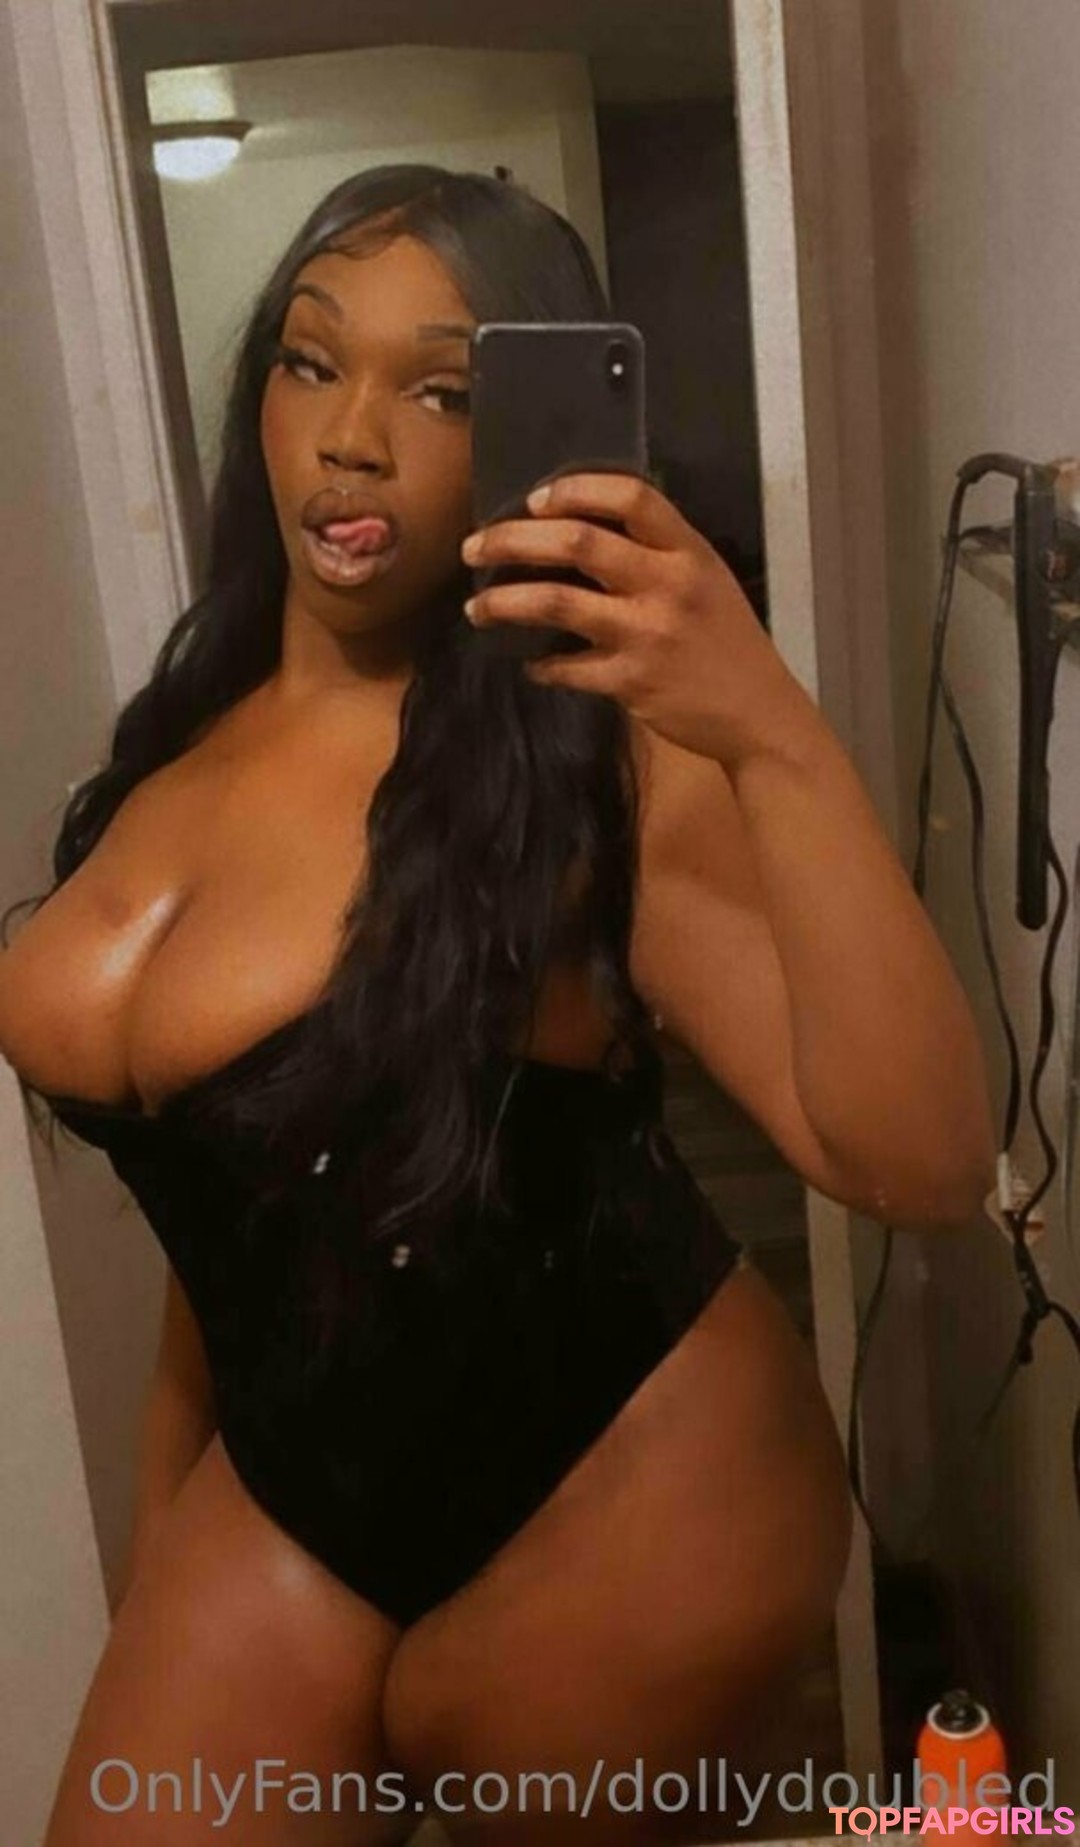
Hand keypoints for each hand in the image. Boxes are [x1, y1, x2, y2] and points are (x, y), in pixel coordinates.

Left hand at [460, 471, 799, 767]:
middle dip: (512, 539)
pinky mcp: (631, 682)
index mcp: (688, 551)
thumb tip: (582, 532)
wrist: (758, 714)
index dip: (575, 490)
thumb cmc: (728, 643)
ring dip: (506, 602)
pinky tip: (531, 664)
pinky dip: (540, 666)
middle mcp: (667, 585)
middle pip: (575, 542)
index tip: (535, 499)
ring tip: (477, 607)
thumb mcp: (708, 581)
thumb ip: (658, 554)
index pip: (630, 497)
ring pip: (556, 602)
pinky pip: (566, 668)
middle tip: (476, 548)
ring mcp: (646, 635)